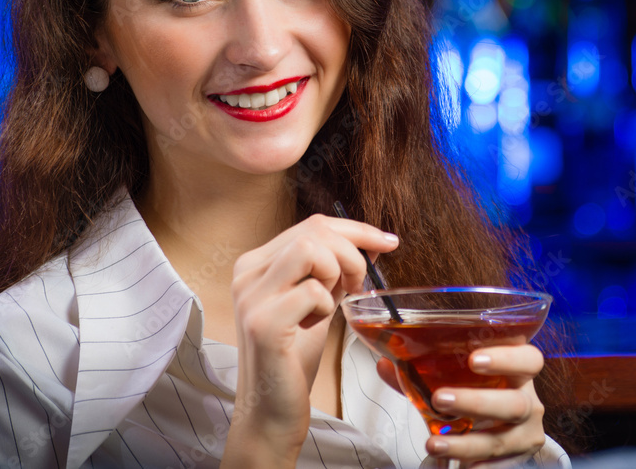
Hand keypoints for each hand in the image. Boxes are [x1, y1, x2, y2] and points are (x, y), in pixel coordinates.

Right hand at [221, 214, 398, 466]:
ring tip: (332, 304)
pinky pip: (313, 291)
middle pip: (315, 231)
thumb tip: (371, 242)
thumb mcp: (316, 303)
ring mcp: (251, 297)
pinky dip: (327, 308)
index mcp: (256, 263)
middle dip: (352, 254)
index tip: (388, 242)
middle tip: (358, 287)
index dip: (356, 229)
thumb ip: (333, 271)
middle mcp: (247, 273)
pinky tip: (314, 327)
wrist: (270, 411)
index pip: (312, 224)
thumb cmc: (294, 358)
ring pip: (311, 249)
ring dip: (337, 274)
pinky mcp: (264, 323)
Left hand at [378, 345, 547, 466]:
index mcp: (519, 370)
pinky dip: (477, 467)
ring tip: (433, 443)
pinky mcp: (518, 458)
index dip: (505, 357)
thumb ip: (423, 371)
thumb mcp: (454, 378)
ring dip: (465, 443)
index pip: (528, 358)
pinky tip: (458, 468)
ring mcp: (526, 432)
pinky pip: (499, 467)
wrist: (497, 425)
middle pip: (515, 403)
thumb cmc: (476, 390)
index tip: (473, 359)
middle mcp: (529, 400)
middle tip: (439, 399)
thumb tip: (386, 364)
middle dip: (475, 402)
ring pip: (501, 440)